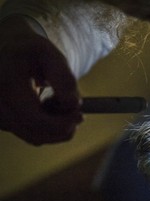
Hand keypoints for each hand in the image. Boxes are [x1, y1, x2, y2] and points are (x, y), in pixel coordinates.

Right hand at [0, 16, 82, 144]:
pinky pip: (30, 135)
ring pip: (34, 137)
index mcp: (6, 83)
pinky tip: (49, 108)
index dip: (61, 123)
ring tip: (60, 103)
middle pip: (35, 133)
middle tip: (78, 113)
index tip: (80, 116)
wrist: (6, 52)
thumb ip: (64, 77)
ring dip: (56, 128)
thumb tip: (73, 103)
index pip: (34, 117)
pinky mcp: (3, 123)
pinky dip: (47, 127)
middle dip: (62, 127)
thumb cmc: (30, 52)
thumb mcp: (50, 55)